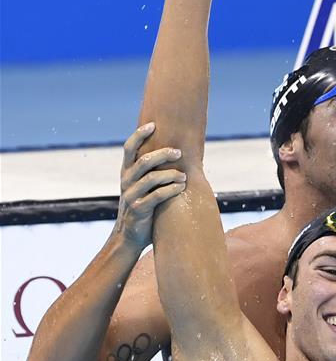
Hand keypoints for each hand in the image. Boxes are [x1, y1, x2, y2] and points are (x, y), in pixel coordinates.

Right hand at [114, 123, 185, 249]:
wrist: (130, 236)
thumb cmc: (143, 207)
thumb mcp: (143, 186)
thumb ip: (151, 171)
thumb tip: (174, 150)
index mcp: (126, 172)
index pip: (129, 148)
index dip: (139, 135)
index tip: (153, 125)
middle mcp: (126, 181)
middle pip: (143, 161)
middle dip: (162, 154)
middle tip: (178, 152)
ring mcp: (130, 196)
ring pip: (151, 178)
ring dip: (171, 174)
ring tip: (184, 176)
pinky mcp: (138, 209)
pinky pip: (156, 196)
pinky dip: (171, 189)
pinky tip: (181, 187)